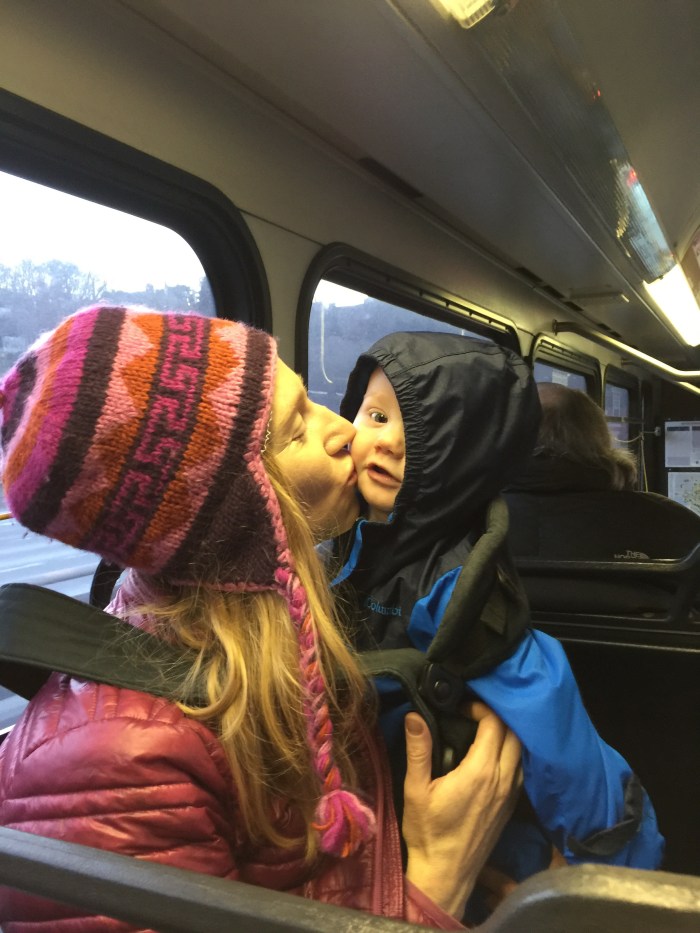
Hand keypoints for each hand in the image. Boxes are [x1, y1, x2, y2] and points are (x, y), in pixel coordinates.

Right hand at [403, 702, 521, 918]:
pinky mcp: (511, 807)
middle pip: (514, 734)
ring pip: (521, 752)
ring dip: (507, 735)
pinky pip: (520, 770)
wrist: (445, 875)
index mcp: (480, 771)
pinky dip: (511, 755)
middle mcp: (503, 780)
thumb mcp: (416, 789)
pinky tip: (493, 756)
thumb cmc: (428, 832)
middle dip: (497, 717)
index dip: (480, 708)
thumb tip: (415, 716)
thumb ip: (419, 750)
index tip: (462, 707)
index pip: (494, 724)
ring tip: (484, 730)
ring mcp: (511, 795)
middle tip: (474, 713)